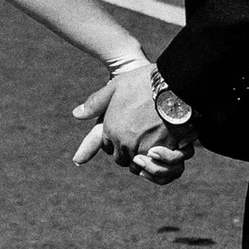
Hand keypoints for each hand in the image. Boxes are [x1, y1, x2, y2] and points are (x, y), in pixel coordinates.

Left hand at [71, 56, 189, 174]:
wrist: (172, 85)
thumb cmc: (142, 83)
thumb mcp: (114, 88)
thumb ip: (95, 103)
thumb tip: (76, 114)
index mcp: (110, 129)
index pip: (107, 147)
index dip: (114, 141)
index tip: (124, 133)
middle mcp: (123, 143)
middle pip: (121, 158)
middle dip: (127, 152)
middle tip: (137, 140)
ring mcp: (142, 149)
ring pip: (138, 165)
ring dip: (142, 158)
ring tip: (150, 145)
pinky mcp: (161, 153)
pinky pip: (155, 166)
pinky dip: (158, 160)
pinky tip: (162, 148)